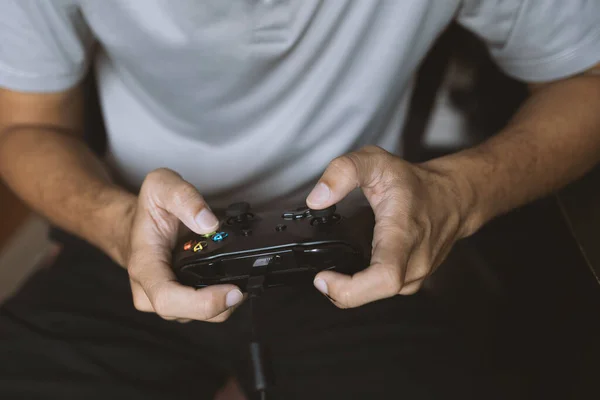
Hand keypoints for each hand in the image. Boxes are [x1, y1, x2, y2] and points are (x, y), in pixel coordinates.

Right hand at [123, 168, 243, 322]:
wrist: (137, 226)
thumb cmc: (148, 210)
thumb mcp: (161, 185)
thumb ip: (185, 198)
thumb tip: (210, 223)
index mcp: (145, 267)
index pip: (168, 299)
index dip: (202, 303)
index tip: (231, 292)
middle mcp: (150, 291)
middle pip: (190, 314)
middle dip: (222, 305)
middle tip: (245, 285)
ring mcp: (164, 301)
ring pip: (200, 317)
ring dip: (224, 303)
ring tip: (239, 279)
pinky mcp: (179, 304)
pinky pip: (203, 310)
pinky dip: (221, 300)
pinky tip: (230, 282)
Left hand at [307, 146, 472, 307]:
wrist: (454, 197)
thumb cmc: (416, 183)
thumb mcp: (375, 161)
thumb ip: (343, 172)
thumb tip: (317, 199)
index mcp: (402, 234)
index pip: (384, 277)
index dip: (350, 288)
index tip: (324, 279)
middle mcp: (413, 260)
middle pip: (375, 294)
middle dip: (342, 293)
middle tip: (321, 278)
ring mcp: (417, 274)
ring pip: (379, 297)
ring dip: (352, 291)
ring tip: (334, 276)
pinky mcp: (415, 279)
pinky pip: (385, 292)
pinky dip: (365, 287)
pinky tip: (355, 273)